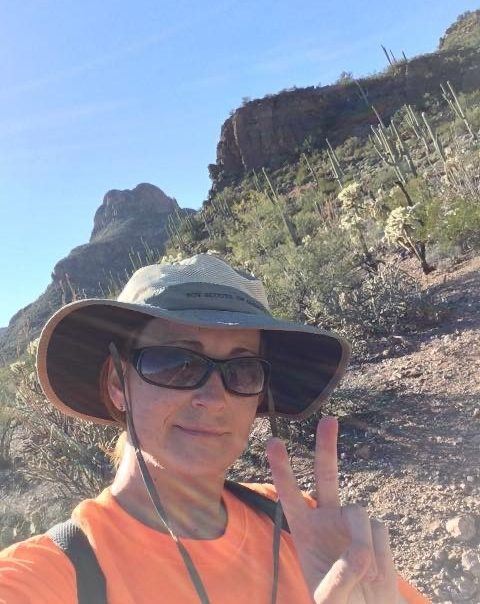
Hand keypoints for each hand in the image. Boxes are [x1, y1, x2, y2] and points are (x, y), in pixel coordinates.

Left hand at [266, 417, 399, 603]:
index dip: (282, 469)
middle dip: (327, 447)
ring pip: (358, 513)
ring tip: (363, 573)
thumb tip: (360, 558)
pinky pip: (380, 533)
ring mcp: (352, 522)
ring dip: (361, 544)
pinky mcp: (378, 530)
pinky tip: (376, 574)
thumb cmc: (339, 602)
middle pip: (326, 475)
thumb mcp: (327, 598)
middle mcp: (327, 517)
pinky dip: (380, 557)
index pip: (289, 493)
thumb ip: (337, 579)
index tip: (274, 442)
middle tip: (328, 420)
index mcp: (304, 528)